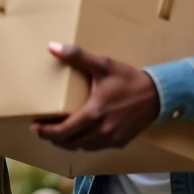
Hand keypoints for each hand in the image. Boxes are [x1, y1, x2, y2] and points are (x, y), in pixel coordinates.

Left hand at [33, 42, 160, 151]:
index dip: (46, 132)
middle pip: (69, 143)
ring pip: (82, 147)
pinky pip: (95, 147)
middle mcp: (101, 131)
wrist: (158, 95)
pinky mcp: (120, 142)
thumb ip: (77, 56)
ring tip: (58, 132)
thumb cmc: (128, 80)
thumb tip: (52, 46)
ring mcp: (111, 139)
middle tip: (42, 129)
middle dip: (53, 138)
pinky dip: (84, 143)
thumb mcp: (103, 65)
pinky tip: (80, 134)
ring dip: (68, 142)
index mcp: (94, 113)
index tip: (35, 127)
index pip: (63, 132)